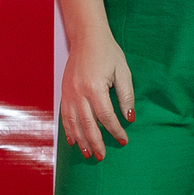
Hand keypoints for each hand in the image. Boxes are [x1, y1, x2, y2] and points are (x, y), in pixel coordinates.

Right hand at [60, 34, 133, 160]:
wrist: (87, 37)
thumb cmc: (107, 52)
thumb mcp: (123, 72)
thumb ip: (126, 96)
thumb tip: (129, 118)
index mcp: (95, 87)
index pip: (106, 116)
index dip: (115, 131)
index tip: (123, 140)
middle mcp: (79, 92)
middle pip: (87, 124)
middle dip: (96, 142)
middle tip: (102, 156)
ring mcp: (69, 92)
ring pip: (73, 123)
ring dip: (80, 140)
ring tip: (87, 153)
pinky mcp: (64, 91)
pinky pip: (65, 115)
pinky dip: (68, 129)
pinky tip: (72, 140)